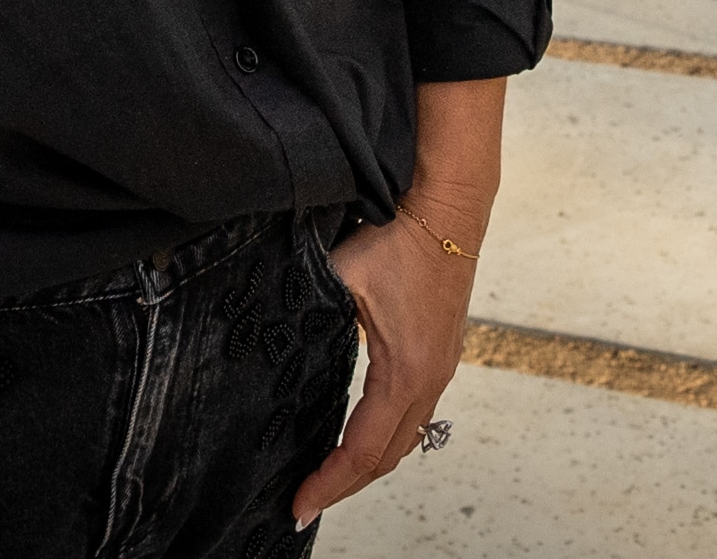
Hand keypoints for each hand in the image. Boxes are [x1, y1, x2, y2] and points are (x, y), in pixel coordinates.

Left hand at [288, 205, 474, 526]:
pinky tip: (362, 437)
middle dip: (347, 486)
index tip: (299, 505)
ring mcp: (441, 369)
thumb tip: (268, 335)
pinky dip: (387, 438)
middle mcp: (430, 380)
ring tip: (331, 481)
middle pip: (389, 457)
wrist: (449, 210)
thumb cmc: (398, 240)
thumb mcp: (339, 278)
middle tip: (306, 505)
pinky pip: (416, 415)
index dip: (329, 483)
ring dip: (369, 465)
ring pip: (407, 438)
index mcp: (406, 373)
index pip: (363, 450)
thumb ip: (307, 313)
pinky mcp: (442, 355)